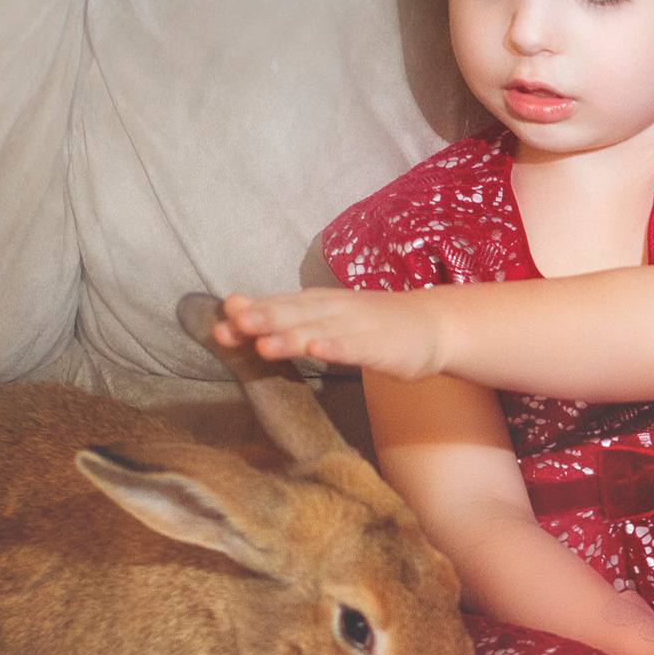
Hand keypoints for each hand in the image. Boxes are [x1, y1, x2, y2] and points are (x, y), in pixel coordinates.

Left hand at [217, 289, 447, 380]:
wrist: (433, 325)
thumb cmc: (372, 324)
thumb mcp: (322, 315)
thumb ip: (282, 313)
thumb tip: (233, 305)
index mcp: (317, 303)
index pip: (278, 306)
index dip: (250, 316)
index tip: (220, 326)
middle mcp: (333, 309)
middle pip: (294, 314)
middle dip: (263, 320)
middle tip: (233, 327)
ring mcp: (358, 326)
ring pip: (320, 331)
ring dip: (292, 337)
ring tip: (265, 346)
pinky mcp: (381, 346)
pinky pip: (356, 347)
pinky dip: (337, 347)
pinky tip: (319, 351)